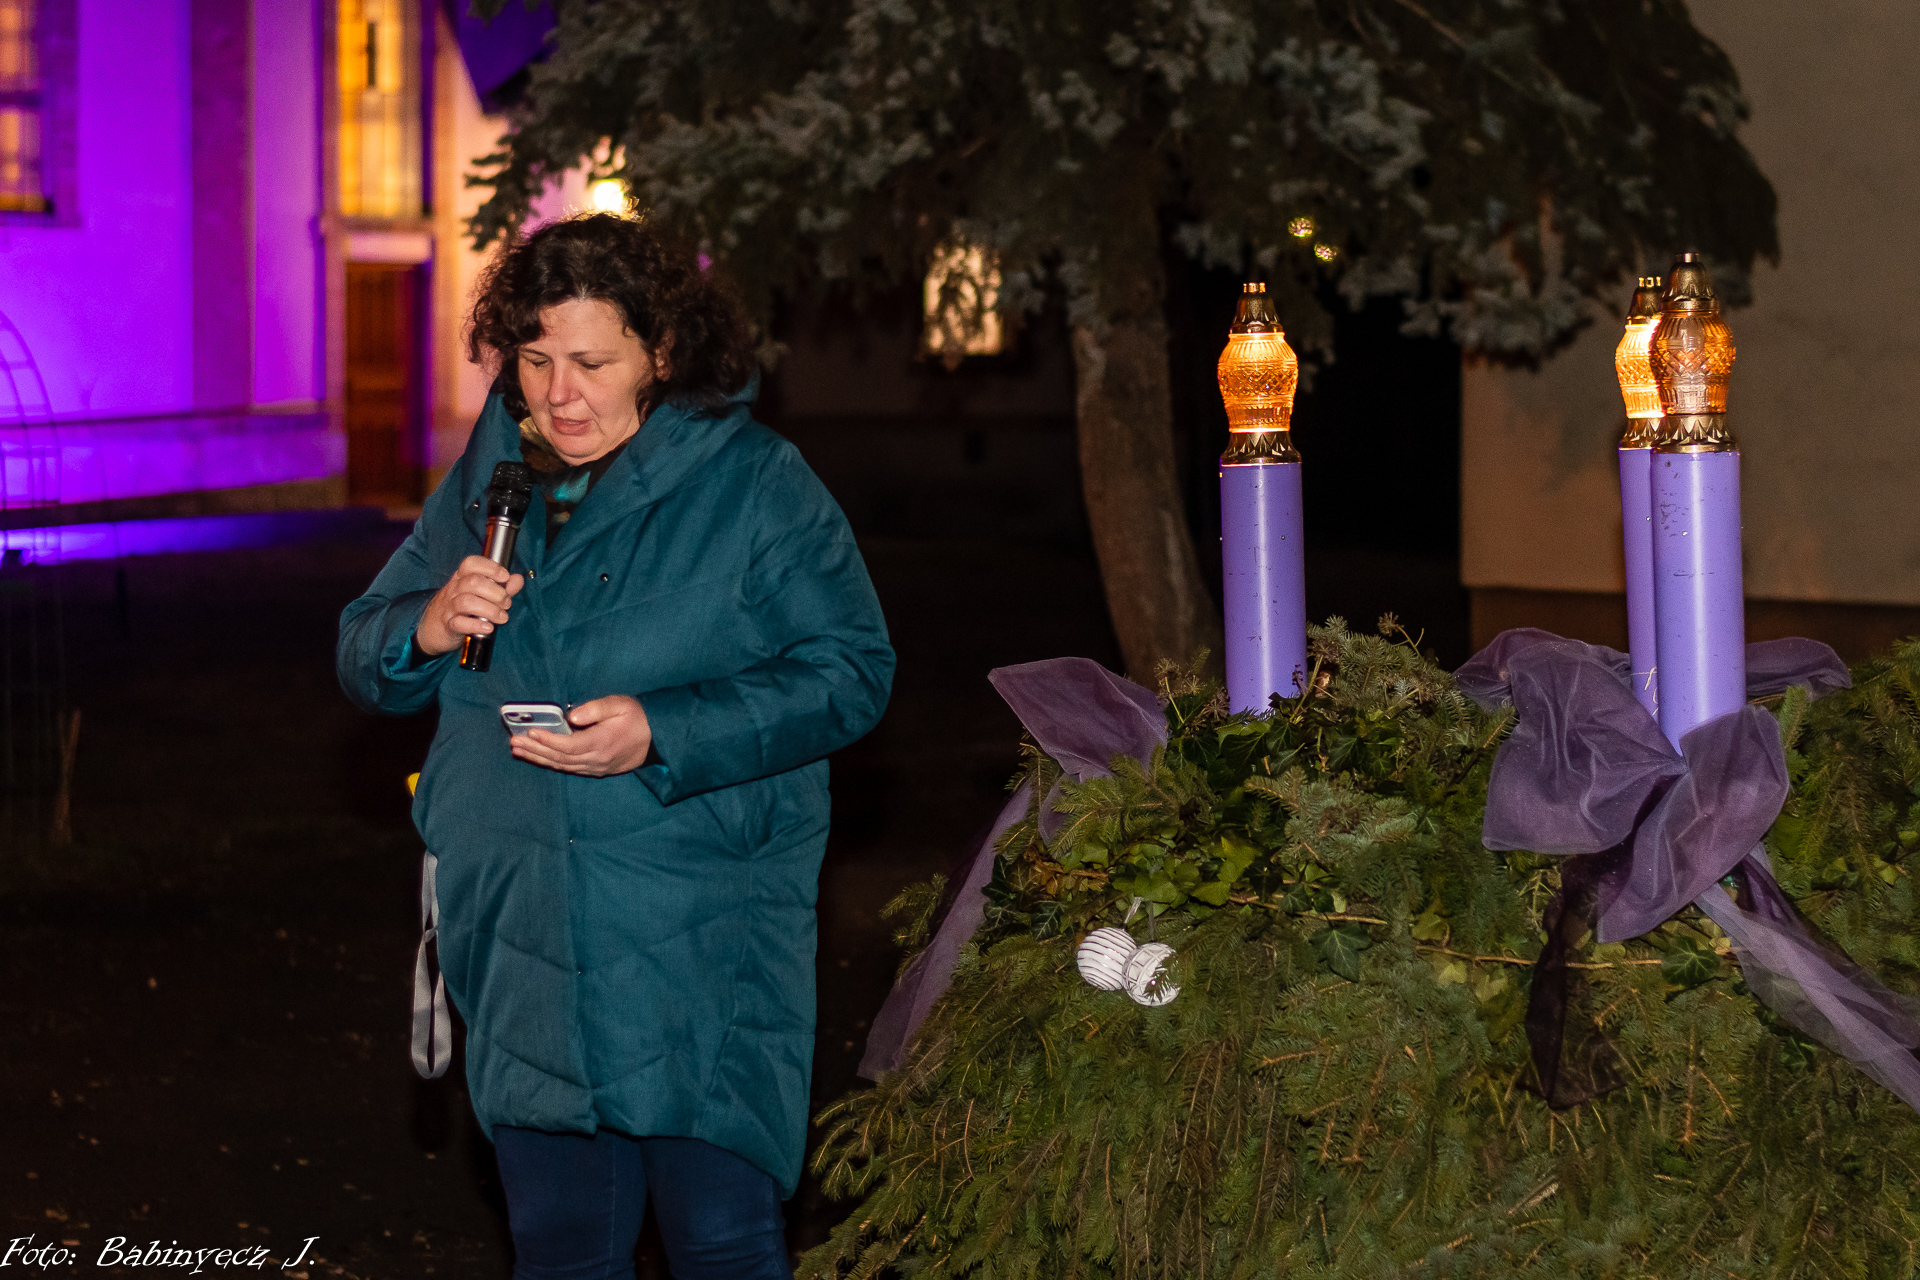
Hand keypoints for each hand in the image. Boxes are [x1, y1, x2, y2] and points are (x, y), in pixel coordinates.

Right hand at [416, 556, 524, 655]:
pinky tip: (488, 627)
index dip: (490, 567)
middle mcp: (454, 590)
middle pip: (472, 583)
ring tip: (502, 617)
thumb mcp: (480, 595)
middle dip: (495, 592)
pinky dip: (476, 625)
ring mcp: (449, 607)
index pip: (470, 564)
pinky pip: (459, 623)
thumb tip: (517, 579)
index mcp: (461, 578)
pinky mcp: (448, 625)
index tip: (505, 577)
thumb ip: (501, 587)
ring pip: (466, 602)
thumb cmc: (461, 608)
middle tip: (506, 602)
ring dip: (490, 610)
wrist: (433, 628)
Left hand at [510, 696, 654, 776]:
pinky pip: (569, 769)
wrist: (659, 740)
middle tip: (514, 742)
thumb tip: (572, 717)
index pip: (567, 745)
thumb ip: (596, 708)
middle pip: (559, 758)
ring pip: (562, 766)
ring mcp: (596, 768)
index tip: (530, 731)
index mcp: (601, 743)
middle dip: (535, 749)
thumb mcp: (621, 705)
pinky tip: (539, 757)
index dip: (547, 740)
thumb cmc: (639, 718)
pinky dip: (552, 763)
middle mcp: (596, 760)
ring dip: (539, 758)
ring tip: (519, 750)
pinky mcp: (596, 770)